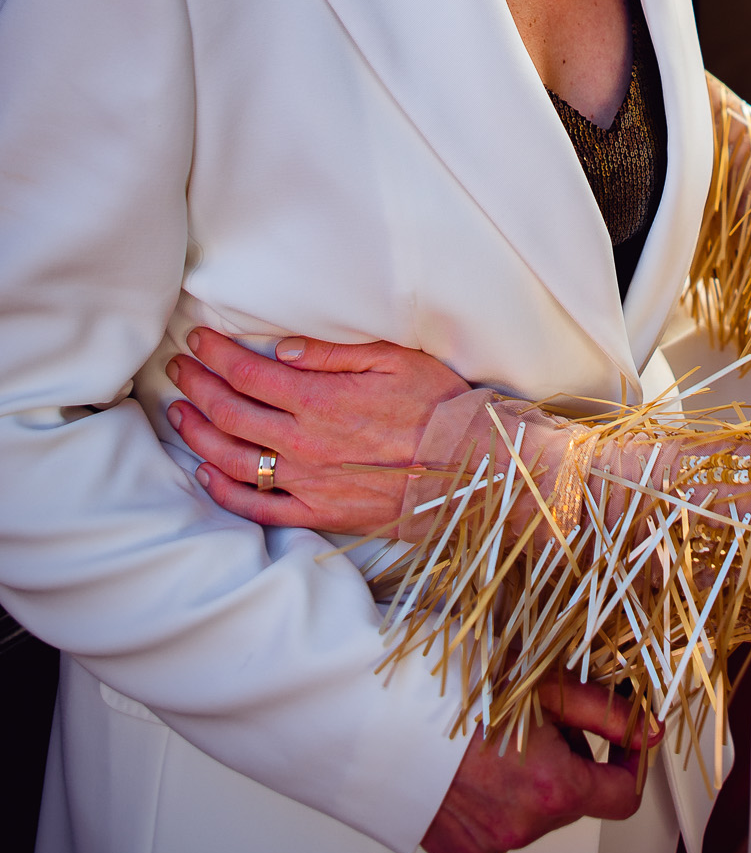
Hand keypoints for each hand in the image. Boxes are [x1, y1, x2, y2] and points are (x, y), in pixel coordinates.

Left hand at [166, 328, 468, 533]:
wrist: (469, 468)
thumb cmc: (437, 405)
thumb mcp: (394, 359)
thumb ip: (332, 353)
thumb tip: (278, 349)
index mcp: (321, 399)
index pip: (247, 374)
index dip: (216, 355)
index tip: (198, 339)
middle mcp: (304, 442)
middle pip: (230, 413)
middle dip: (197, 386)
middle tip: (179, 368)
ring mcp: (308, 481)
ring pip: (232, 460)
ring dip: (198, 433)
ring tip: (180, 413)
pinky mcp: (319, 512)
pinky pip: (258, 508)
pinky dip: (224, 492)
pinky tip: (206, 473)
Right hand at [423, 678, 654, 852]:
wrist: (382, 715)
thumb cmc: (459, 694)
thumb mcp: (545, 688)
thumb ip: (605, 712)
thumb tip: (648, 728)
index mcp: (553, 790)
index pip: (623, 798)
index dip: (632, 765)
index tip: (625, 742)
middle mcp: (524, 827)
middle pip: (573, 800)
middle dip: (570, 761)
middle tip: (541, 720)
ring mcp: (488, 843)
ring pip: (533, 813)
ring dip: (531, 780)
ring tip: (499, 737)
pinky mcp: (457, 848)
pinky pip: (493, 825)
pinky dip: (494, 798)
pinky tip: (472, 764)